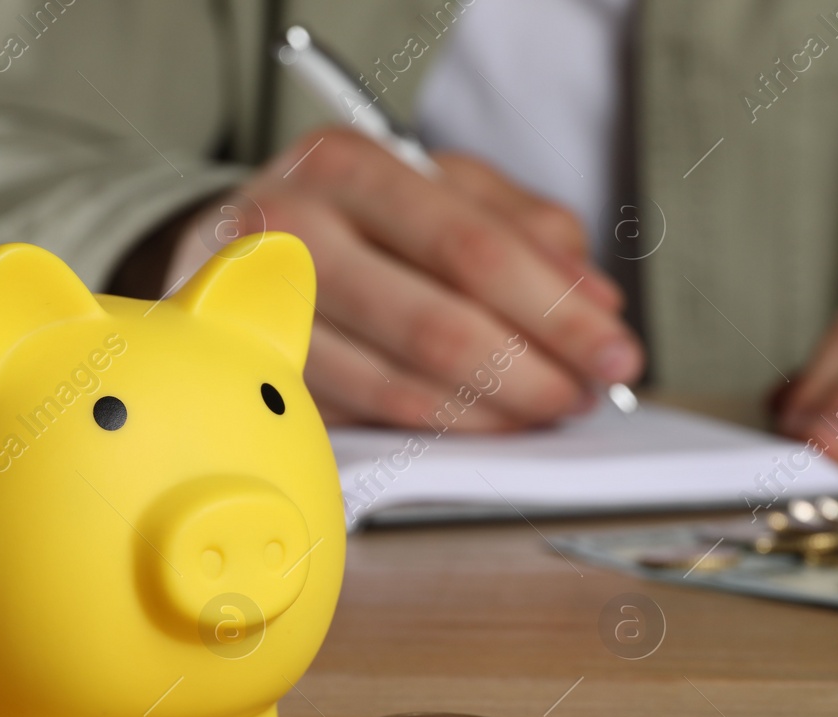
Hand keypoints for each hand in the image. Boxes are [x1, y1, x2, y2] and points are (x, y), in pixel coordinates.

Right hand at [167, 128, 643, 430]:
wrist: (222, 241)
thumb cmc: (349, 213)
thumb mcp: (435, 186)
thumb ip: (524, 229)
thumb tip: (596, 302)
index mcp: (348, 165)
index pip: (474, 248)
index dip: (556, 309)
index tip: (615, 345)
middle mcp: (292, 232)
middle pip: (439, 325)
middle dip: (534, 371)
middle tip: (587, 393)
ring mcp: (263, 313)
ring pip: (401, 387)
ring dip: (492, 413)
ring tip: (547, 409)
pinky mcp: (259, 378)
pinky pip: (366, 420)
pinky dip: (438, 429)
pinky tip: (483, 422)